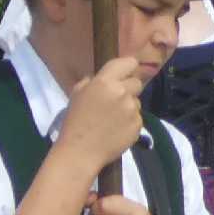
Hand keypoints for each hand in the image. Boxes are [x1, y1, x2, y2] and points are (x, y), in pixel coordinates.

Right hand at [60, 57, 148, 171]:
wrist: (80, 152)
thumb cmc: (75, 122)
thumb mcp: (77, 94)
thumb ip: (92, 81)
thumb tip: (102, 78)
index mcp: (105, 81)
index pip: (128, 62)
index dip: (127, 68)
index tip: (123, 74)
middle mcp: (122, 92)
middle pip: (136, 82)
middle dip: (128, 89)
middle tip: (115, 101)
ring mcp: (132, 109)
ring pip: (137, 101)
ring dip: (128, 107)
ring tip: (113, 119)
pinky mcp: (138, 125)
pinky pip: (137, 118)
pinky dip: (129, 122)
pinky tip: (117, 130)